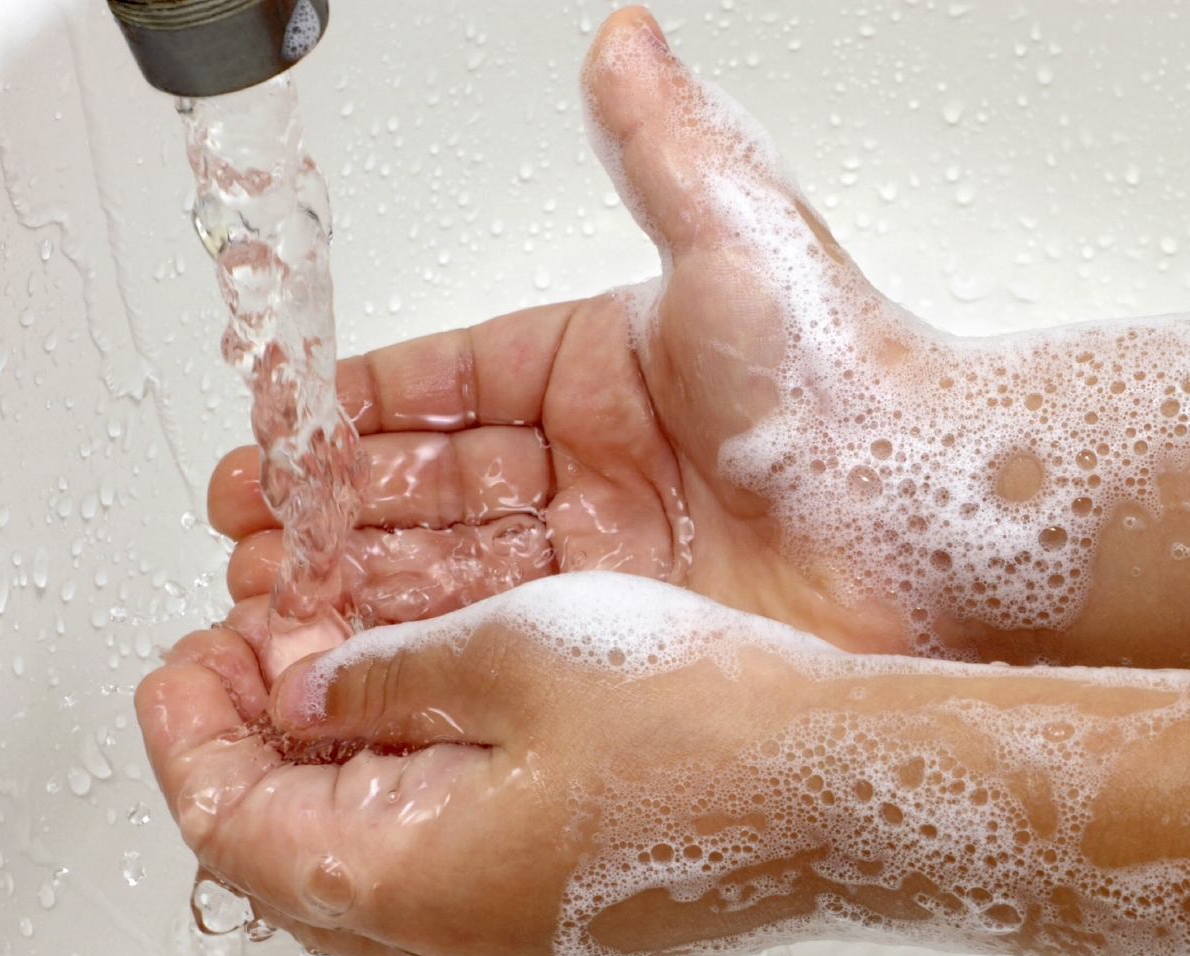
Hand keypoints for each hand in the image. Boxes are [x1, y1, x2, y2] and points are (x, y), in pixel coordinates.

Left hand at [138, 573, 837, 955]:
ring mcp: (516, 940)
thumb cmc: (707, 728)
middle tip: (248, 657)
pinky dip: (405, 794)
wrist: (849, 790)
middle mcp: (454, 940)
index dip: (190, 737)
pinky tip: (432, 720)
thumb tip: (311, 686)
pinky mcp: (569, 917)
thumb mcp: (516, 655)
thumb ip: (386, 676)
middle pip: (291, 860)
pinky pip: (443, 866)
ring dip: (329, 772)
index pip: (235, 829)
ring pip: (367, 864)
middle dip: (253, 751)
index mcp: (415, 883)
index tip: (183, 661)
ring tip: (332, 673)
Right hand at [208, 6, 912, 655]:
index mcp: (596, 368)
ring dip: (356, 583)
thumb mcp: (733, 242)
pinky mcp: (624, 633)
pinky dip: (418, 646)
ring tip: (271, 602)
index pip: (442, 385)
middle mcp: (593, 463)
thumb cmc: (849, 384)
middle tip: (252, 534)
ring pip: (447, 566)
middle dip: (331, 509)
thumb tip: (621, 39)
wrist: (937, 521)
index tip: (273, 428)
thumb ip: (660, 147)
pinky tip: (351, 660)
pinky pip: (496, 636)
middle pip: (428, 484)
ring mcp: (606, 554)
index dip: (352, 410)